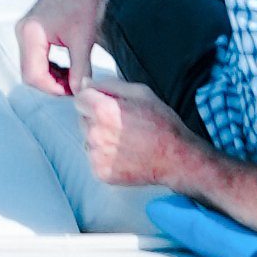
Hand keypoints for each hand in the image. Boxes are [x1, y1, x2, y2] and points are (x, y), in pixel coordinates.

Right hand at [18, 0, 110, 93]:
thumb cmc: (84, 1)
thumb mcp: (84, 40)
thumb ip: (80, 70)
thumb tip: (79, 92)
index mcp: (30, 33)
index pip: (33, 76)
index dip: (54, 89)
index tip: (74, 90)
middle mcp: (23, 30)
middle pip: (30, 72)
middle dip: (52, 83)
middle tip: (75, 85)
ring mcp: (26, 29)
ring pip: (33, 65)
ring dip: (52, 75)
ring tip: (74, 75)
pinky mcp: (33, 28)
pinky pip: (37, 56)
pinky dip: (51, 65)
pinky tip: (69, 64)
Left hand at [75, 83, 198, 190]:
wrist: (176, 158)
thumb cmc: (161, 123)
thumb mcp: (140, 92)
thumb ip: (108, 85)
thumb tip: (86, 83)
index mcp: (103, 111)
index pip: (80, 99)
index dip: (94, 99)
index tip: (107, 104)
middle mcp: (96, 134)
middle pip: (83, 119)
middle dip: (96, 118)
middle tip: (121, 123)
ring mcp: (97, 156)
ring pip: (88, 139)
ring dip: (99, 137)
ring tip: (124, 139)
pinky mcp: (101, 172)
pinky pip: (94, 157)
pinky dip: (104, 155)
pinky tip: (123, 153)